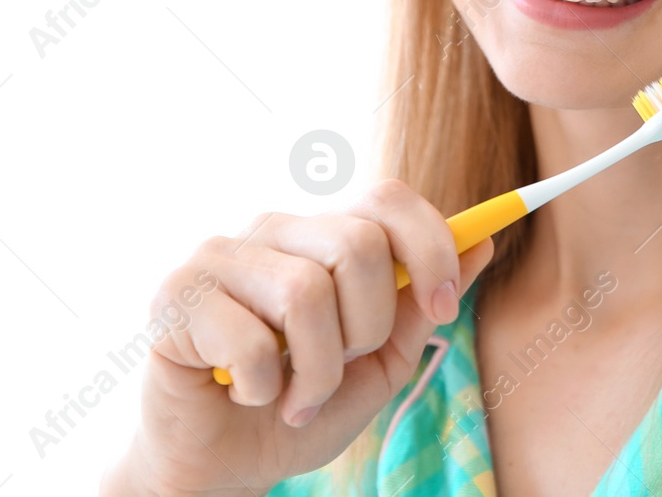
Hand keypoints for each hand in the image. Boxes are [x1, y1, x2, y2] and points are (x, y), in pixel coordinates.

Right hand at [102, 180, 494, 495]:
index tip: (441, 311)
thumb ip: (422, 304)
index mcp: (323, 235)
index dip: (431, 249)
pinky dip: (264, 388)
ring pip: (307, 293)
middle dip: (366, 328)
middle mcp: (273, 229)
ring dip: (315, 372)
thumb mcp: (379, 365)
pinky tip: (245, 393)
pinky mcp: (176, 295)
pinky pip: (252, 339)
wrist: (221, 465)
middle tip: (338, 370)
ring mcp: (220, 255)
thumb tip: (484, 239)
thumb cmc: (298, 406)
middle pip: (359, 244)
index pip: (388, 197)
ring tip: (294, 396)